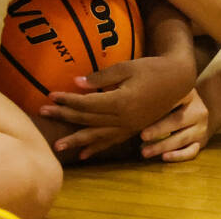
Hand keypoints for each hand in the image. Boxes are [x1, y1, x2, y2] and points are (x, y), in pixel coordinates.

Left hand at [41, 53, 195, 157]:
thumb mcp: (127, 67)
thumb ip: (101, 78)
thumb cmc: (152, 68)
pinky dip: (97, 147)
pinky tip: (85, 154)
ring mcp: (129, 126)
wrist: (178, 79)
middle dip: (64, 117)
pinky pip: (111, 141)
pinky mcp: (133, 129)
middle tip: (42, 114)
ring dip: (76, 140)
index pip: (86, 103)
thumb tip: (76, 83)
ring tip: (58, 146)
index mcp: (121, 101)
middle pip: (87, 119)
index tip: (51, 95)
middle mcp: (123, 118)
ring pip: (97, 135)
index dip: (67, 100)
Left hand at [139, 88, 211, 161]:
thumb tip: (129, 107)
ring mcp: (201, 128)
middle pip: (177, 121)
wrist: (199, 111)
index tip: (141, 112)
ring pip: (182, 139)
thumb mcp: (172, 95)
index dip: (159, 107)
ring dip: (162, 146)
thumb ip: (157, 99)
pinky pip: (191, 152)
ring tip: (144, 152)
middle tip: (142, 136)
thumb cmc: (176, 102)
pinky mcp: (201, 142)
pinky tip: (163, 157)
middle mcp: (198, 111)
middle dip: (158, 130)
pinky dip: (177, 156)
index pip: (175, 100)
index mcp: (190, 95)